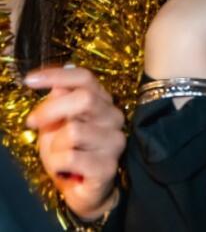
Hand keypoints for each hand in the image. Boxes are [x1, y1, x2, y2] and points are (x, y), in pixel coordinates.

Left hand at [24, 66, 123, 220]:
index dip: (57, 75)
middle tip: (32, 123)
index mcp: (102, 102)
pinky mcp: (108, 166)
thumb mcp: (56, 125)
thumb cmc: (68, 154)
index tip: (29, 80)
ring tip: (57, 156)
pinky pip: (72, 157)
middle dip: (51, 110)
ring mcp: (114, 141)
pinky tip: (63, 170)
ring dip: (54, 146)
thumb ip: (59, 102)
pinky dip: (57, 164)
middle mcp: (113, 117)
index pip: (85, 78)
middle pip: (84, 98)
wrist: (81, 191)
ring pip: (74, 130)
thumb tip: (61, 80)